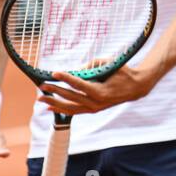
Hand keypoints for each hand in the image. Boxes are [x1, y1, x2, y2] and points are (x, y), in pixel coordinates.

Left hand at [37, 64, 159, 115]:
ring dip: (54, 103)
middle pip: (71, 97)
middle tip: (42, 85)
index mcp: (101, 91)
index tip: (54, 72)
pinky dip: (62, 109)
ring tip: (41, 99)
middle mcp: (96, 102)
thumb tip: (74, 71)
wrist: (135, 88)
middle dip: (55, 91)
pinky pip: (74, 111)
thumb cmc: (122, 73)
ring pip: (70, 107)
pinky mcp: (93, 110)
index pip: (79, 84)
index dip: (66, 78)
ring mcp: (94, 108)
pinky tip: (50, 107)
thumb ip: (91, 66)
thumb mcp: (109, 64)